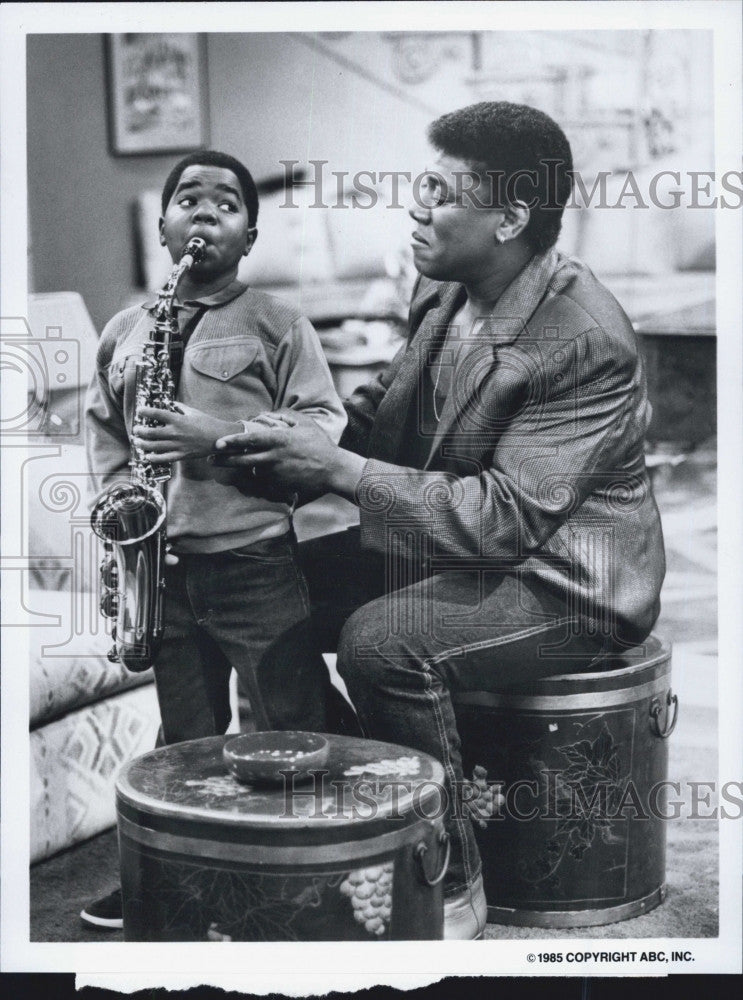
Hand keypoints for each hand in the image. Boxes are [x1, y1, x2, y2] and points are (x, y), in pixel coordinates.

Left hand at [133, 404, 241, 462]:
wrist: (219, 437)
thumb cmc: (207, 423)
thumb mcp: (193, 412)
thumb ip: (180, 408)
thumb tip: (171, 404)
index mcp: (178, 420)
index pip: (156, 414)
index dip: (145, 412)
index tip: (139, 411)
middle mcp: (175, 432)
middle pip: (151, 433)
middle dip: (140, 432)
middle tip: (136, 430)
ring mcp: (178, 445)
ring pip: (154, 446)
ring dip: (143, 444)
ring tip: (138, 442)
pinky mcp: (182, 455)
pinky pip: (165, 458)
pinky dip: (154, 458)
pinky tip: (148, 456)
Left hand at [210, 409, 365, 500]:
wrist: (332, 470)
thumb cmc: (319, 444)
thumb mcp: (304, 423)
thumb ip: (284, 416)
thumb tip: (268, 413)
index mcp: (278, 440)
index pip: (250, 440)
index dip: (232, 441)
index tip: (218, 443)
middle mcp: (274, 457)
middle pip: (242, 460)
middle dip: (224, 460)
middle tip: (210, 459)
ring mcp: (276, 473)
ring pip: (253, 470)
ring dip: (245, 467)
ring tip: (233, 464)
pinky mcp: (280, 484)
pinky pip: (265, 479)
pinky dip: (261, 475)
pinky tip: (261, 471)